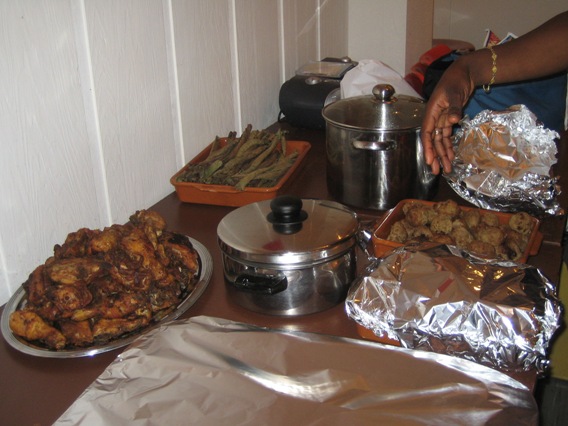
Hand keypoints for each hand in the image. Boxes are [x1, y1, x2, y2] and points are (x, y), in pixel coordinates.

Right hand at [420, 57, 474, 174]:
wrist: (463, 73)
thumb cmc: (455, 81)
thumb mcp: (455, 93)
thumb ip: (455, 107)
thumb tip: (453, 120)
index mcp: (431, 113)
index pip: (428, 134)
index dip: (428, 148)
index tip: (429, 160)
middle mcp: (434, 118)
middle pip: (433, 141)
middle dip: (436, 156)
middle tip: (438, 171)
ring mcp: (441, 120)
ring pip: (440, 141)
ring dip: (443, 154)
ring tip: (447, 168)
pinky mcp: (449, 119)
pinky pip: (447, 136)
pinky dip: (449, 146)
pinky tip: (451, 156)